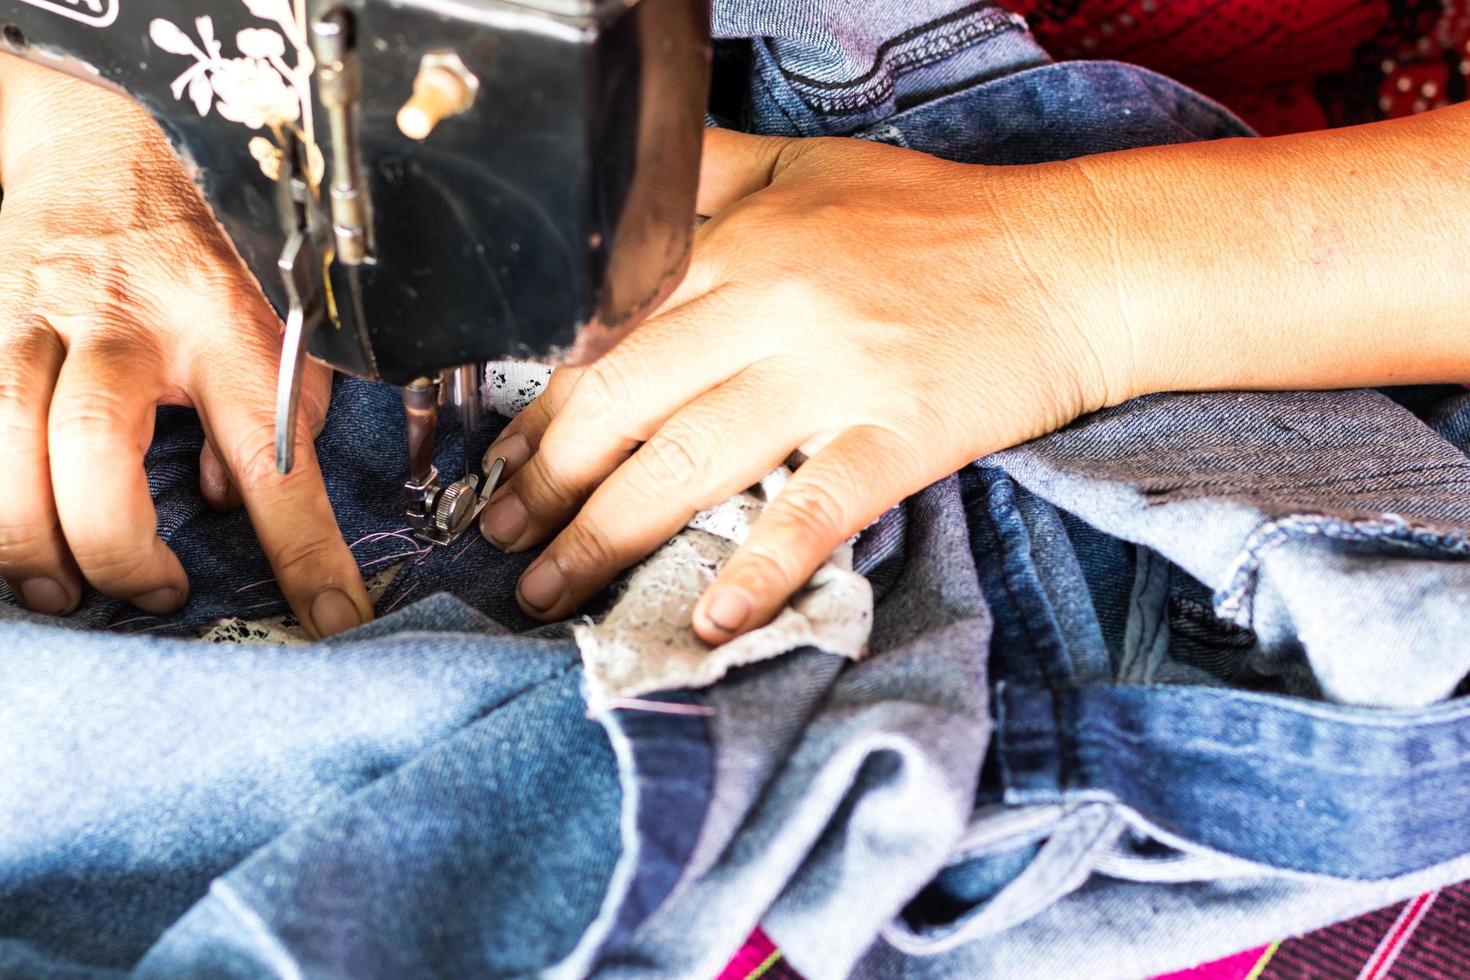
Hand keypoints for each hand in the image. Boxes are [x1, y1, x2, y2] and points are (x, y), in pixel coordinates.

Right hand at [0, 55, 370, 635]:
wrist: (90, 155)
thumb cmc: (195, 257)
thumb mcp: (274, 322)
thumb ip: (279, 410)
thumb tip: (235, 502)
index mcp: (224, 329)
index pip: (274, 453)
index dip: (304, 547)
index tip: (332, 618)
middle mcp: (123, 323)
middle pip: (95, 444)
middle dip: (117, 544)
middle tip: (156, 592)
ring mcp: (30, 320)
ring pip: (5, 438)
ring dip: (25, 538)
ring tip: (60, 589)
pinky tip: (7, 535)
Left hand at [479, 128, 1134, 643]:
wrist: (1067, 260)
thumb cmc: (936, 219)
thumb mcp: (807, 164)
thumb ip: (705, 173)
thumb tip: (622, 183)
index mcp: (738, 245)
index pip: (608, 336)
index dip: (541, 409)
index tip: (498, 466)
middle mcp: (769, 306)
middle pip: (626, 406)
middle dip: (548, 485)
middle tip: (500, 543)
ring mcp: (833, 375)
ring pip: (692, 463)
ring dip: (608, 537)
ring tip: (552, 593)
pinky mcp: (896, 435)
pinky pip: (812, 510)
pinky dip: (758, 570)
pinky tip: (710, 623)